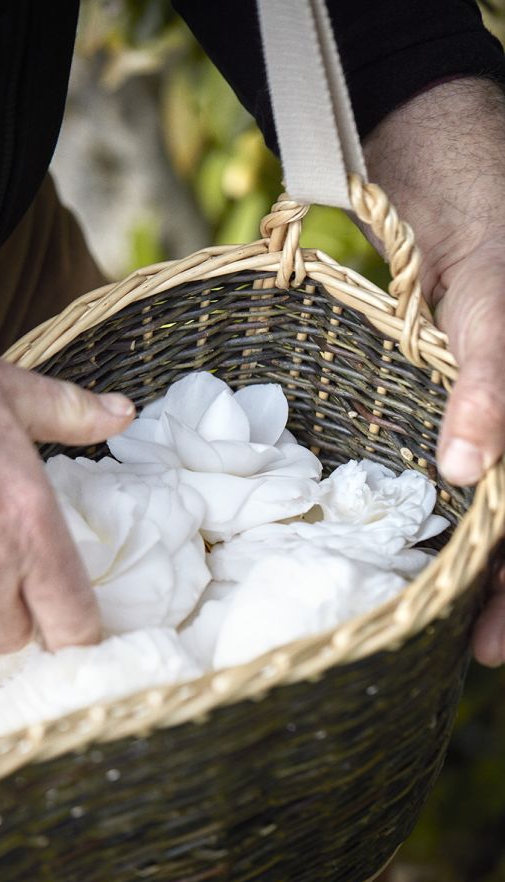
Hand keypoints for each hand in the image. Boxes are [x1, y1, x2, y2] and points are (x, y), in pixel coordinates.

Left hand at [364, 78, 504, 665]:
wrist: (454, 189)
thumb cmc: (494, 242)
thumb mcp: (495, 313)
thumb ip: (492, 386)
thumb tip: (469, 471)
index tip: (487, 646)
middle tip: (466, 651)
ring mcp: (500, 430)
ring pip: (500, 514)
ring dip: (477, 570)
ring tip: (437, 618)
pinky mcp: (462, 417)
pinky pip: (467, 479)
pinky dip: (451, 520)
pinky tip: (426, 548)